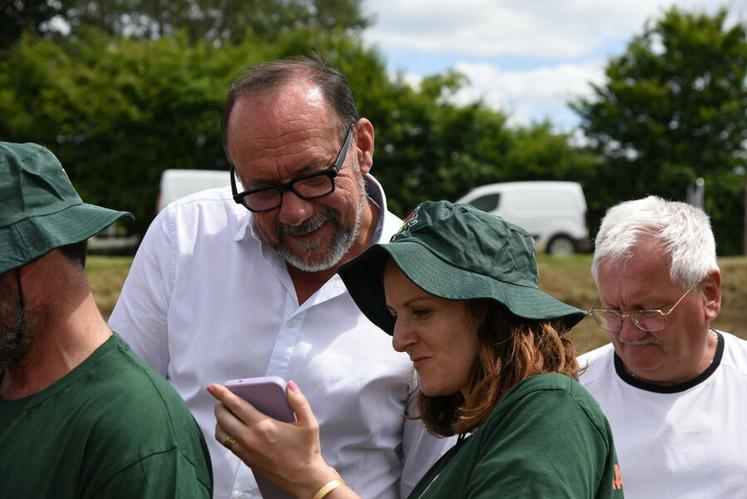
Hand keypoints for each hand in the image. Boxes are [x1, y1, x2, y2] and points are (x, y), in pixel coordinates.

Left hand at [207, 380, 339, 496]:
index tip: (213, 387)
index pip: (237, 406)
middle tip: (223, 399)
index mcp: (264, 426)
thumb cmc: (306, 451)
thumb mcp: (309, 423)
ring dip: (220, 421)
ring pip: (221, 433)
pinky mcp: (246, 460)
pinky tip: (232, 429)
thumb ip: (299, 401)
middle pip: (223, 418)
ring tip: (226, 414)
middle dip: (220, 406)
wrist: (303, 479)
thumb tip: (290, 386)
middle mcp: (250, 438)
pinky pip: (227, 445)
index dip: (223, 394)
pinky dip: (224, 434)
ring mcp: (246, 451)